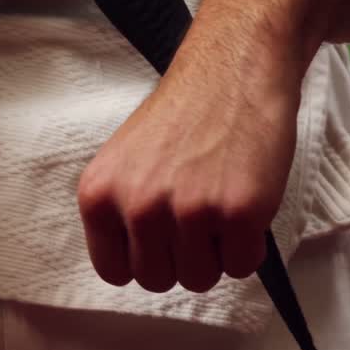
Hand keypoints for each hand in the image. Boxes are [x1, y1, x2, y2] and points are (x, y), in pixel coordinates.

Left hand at [77, 31, 299, 292]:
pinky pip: (242, 266)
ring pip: (200, 279)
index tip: (161, 238)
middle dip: (182, 258)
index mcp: (99, 193)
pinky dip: (249, 245)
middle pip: (158, 281)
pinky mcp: (238, 212)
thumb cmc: (186, 113)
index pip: (113, 270)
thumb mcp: (127, 160)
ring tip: (219, 202)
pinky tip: (244, 201)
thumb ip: (121, 209)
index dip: (143, 259)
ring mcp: (188, 210)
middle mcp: (137, 205)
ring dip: (216, 252)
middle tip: (197, 214)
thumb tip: (130, 261)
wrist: (234, 69)